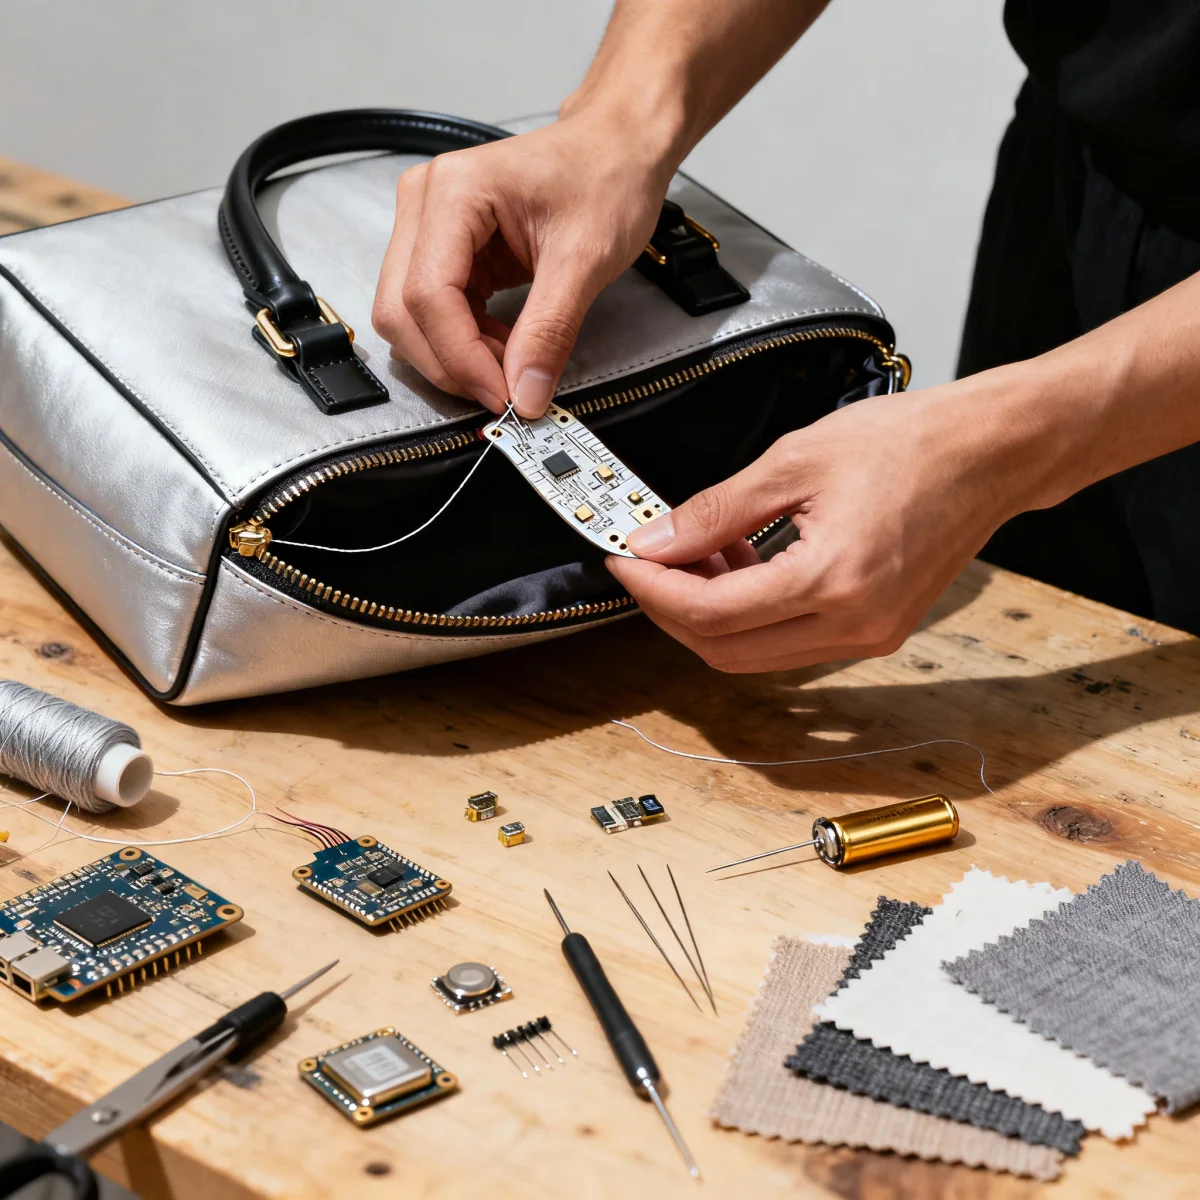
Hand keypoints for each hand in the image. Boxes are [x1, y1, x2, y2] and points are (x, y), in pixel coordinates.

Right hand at [372, 111, 674, 416]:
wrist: (616, 149)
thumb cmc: (605, 176)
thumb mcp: (585, 258)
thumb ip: (549, 331)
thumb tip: (526, 394)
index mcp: (453, 192)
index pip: (428, 295)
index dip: (461, 357)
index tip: (504, 395)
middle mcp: (425, 204)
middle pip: (401, 310)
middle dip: (452, 363)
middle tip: (508, 389)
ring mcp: (428, 228)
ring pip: (409, 319)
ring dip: (456, 356)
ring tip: (513, 361)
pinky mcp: (443, 252)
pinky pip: (433, 314)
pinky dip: (465, 344)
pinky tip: (505, 344)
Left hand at [608, 378, 1038, 671]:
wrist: (990, 452)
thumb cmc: (912, 443)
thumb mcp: (795, 461)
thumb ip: (715, 510)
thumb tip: (656, 540)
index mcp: (833, 581)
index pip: (711, 614)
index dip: (653, 592)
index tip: (624, 561)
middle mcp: (854, 625)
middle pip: (726, 651)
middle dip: (674, 611)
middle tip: (649, 562)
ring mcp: (868, 636)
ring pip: (755, 654)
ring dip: (712, 614)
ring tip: (696, 554)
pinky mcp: (875, 631)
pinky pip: (790, 641)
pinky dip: (752, 613)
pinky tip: (740, 564)